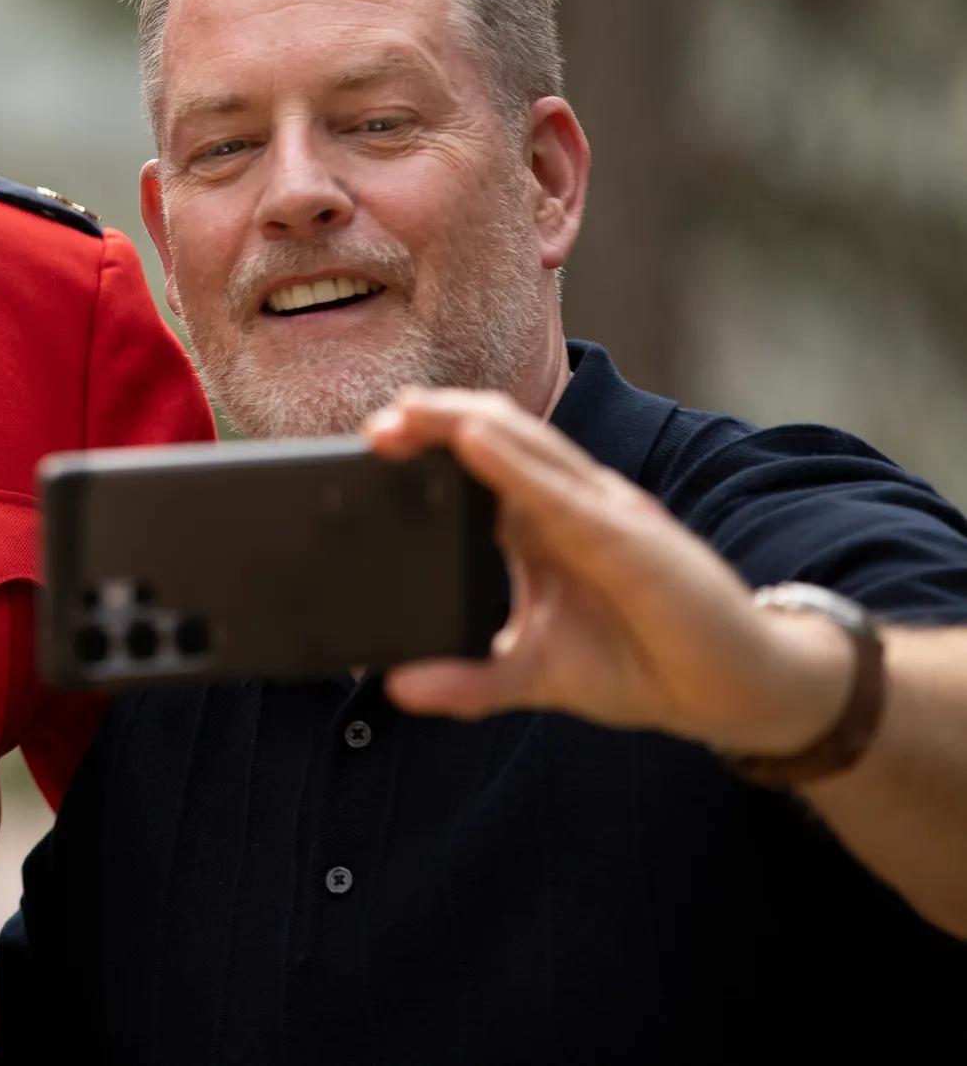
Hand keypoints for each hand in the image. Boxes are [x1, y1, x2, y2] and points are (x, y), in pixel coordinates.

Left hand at [365, 388, 853, 755]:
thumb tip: (395, 685)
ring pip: (527, 447)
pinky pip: (563, 492)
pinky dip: (516, 465)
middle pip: (496, 440)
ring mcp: (603, 513)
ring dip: (464, 425)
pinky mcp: (629, 538)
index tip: (367, 446)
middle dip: (433, 422)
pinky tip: (476, 444)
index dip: (425, 447)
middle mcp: (569, 506)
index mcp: (543, 527)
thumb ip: (469, 679)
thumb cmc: (644, 664)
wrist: (734, 689)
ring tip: (411, 413)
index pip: (477, 467)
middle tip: (373, 427)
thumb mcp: (535, 674)